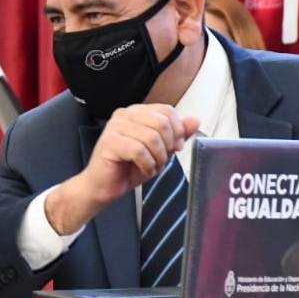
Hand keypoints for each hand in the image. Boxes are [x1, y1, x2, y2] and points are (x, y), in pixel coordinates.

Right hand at [45, 104, 199, 233]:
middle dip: (167, 146)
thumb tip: (195, 120)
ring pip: (152, 137)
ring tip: (151, 167)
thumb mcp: (159, 150)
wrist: (103, 187)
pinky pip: (139, 150)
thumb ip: (176, 135)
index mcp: (137, 112)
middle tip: (161, 160)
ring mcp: (115, 127)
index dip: (177, 130)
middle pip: (161, 122)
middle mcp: (125, 115)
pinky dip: (146, 165)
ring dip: (157, 158)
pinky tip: (142, 170)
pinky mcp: (110, 142)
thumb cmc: (128, 168)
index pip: (166, 110)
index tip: (175, 147)